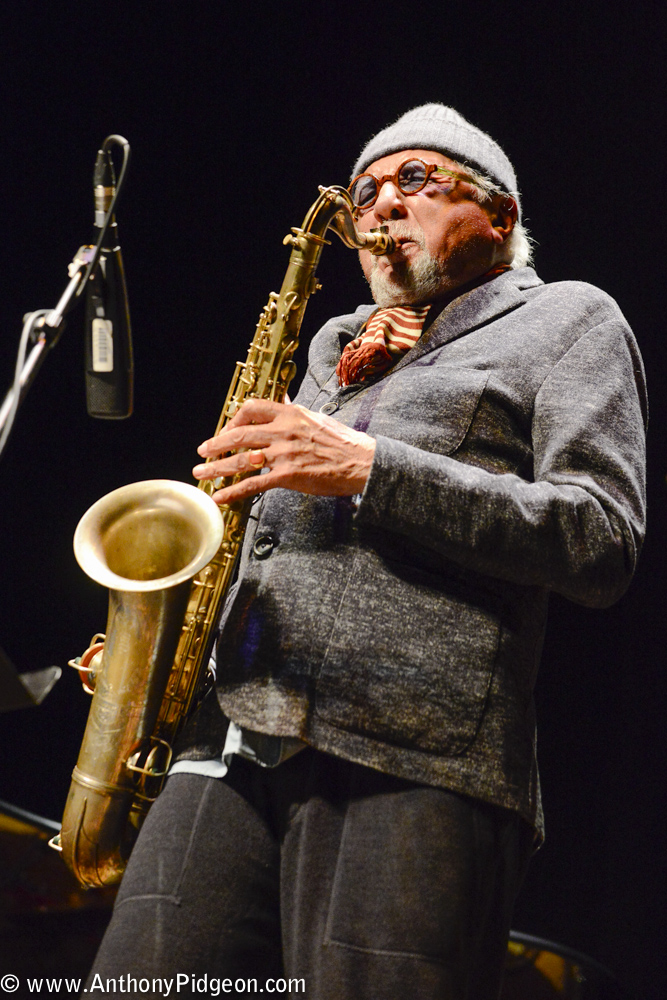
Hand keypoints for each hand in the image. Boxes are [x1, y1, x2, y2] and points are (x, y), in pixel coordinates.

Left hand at [193, 398, 375, 504]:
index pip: (252, 409)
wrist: (363, 463)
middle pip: (239, 434)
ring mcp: (284, 453)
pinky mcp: (288, 476)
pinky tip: (220, 497)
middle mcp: (284, 430)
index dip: (233, 419)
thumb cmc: (343, 443)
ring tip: (201, 473)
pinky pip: (253, 484)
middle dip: (216, 444)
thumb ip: (295, 411)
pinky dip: (233, 491)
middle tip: (202, 452)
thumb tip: (283, 399)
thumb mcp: (317, 418)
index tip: (227, 430)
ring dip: (216, 467)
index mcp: (291, 413)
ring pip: (240, 459)